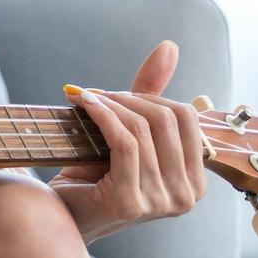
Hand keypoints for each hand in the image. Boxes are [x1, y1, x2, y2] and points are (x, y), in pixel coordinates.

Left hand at [51, 41, 208, 242]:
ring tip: (85, 98)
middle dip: (127, 98)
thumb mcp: (129, 132)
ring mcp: (161, 202)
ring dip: (108, 104)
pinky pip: (124, 142)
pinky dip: (101, 115)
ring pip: (141, 128)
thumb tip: (169, 46)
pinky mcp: (131, 201)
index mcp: (195, 180)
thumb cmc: (95, 173)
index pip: (185, 116)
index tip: (114, 94)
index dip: (148, 96)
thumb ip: (150, 93)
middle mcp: (187, 195)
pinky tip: (82, 103)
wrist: (62, 211)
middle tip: (95, 95)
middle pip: (165, 118)